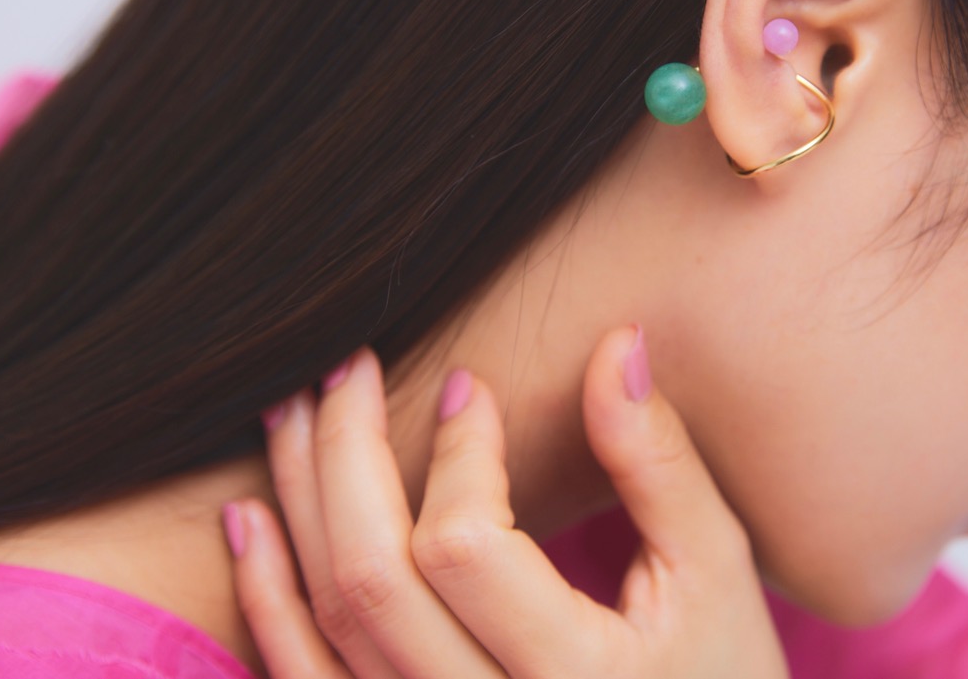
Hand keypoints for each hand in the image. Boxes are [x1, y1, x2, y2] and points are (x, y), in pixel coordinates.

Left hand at [224, 325, 789, 677]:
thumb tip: (615, 341)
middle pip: (372, 580)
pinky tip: (252, 521)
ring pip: (328, 625)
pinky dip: (268, 600)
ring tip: (289, 412)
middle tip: (350, 367)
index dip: (460, 452)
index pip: (465, 548)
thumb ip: (659, 461)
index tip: (471, 387)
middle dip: (347, 454)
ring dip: (298, 506)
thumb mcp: (715, 574)